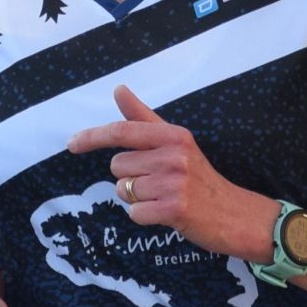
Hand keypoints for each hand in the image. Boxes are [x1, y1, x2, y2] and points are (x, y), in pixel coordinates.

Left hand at [69, 85, 269, 260]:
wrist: (235, 214)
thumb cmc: (199, 178)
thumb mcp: (176, 142)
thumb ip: (143, 117)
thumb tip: (118, 89)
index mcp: (173, 135)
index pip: (123, 131)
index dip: (92, 137)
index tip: (71, 144)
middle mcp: (174, 155)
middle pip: (118, 166)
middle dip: (129, 177)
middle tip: (158, 183)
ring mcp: (174, 183)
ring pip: (124, 190)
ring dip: (137, 198)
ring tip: (163, 197)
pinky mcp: (174, 210)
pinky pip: (134, 213)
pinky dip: (144, 217)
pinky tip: (165, 213)